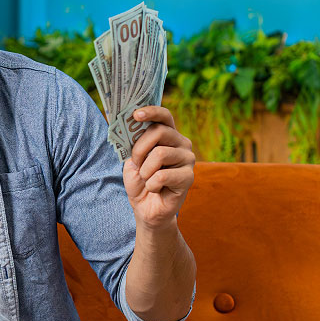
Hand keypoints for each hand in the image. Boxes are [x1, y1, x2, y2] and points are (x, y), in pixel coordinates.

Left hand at [124, 105, 194, 230]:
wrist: (146, 208)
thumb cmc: (140, 181)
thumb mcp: (132, 160)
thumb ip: (134, 143)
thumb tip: (132, 125)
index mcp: (168, 136)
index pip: (164, 116)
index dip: (151, 111)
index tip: (136, 114)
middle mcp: (182, 144)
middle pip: (159, 132)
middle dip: (139, 149)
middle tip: (137, 163)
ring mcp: (188, 159)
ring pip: (160, 153)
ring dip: (145, 170)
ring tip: (147, 179)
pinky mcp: (188, 177)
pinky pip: (162, 175)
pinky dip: (151, 184)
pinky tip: (155, 189)